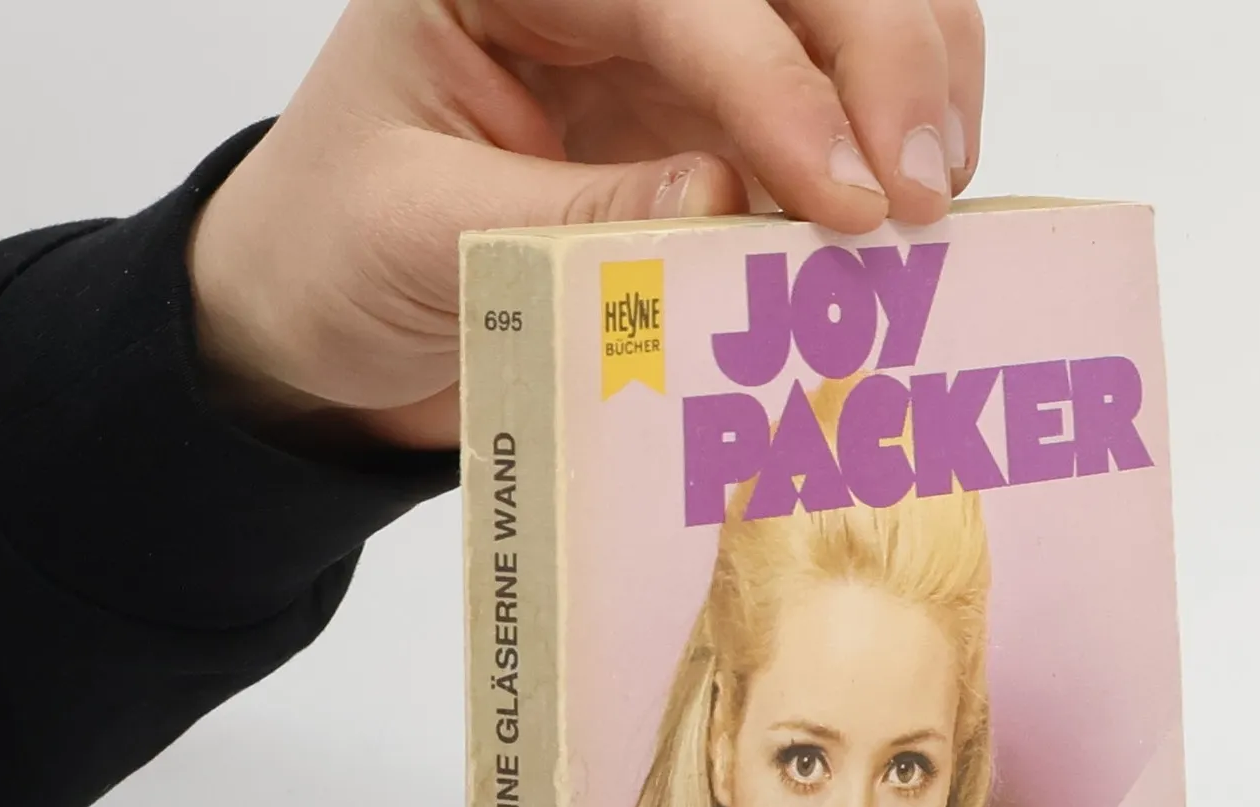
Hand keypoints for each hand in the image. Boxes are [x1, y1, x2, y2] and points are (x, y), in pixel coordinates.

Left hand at [188, 0, 983, 450]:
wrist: (328, 321)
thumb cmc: (337, 253)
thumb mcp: (418, 233)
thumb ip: (567, 217)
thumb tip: (725, 200)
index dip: (780, 82)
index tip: (844, 197)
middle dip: (886, 57)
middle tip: (918, 197)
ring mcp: (681, 50)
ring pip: (848, 7)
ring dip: (918, 84)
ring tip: (932, 203)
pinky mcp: (722, 123)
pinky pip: (841, 103)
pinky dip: (897, 141)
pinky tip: (911, 213)